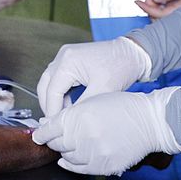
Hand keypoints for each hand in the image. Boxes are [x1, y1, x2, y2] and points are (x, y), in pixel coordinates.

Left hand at [31, 88, 180, 174]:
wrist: (150, 122)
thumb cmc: (123, 107)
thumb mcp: (92, 101)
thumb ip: (69, 114)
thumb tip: (47, 124)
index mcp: (80, 116)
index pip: (50, 129)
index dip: (42, 132)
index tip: (38, 134)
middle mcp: (85, 136)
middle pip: (56, 143)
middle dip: (53, 140)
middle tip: (55, 137)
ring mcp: (94, 153)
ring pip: (66, 156)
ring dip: (65, 150)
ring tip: (71, 143)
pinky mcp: (104, 166)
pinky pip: (79, 169)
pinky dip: (70, 164)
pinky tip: (67, 160)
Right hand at [36, 37, 151, 117]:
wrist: (134, 53)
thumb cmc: (121, 68)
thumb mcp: (102, 91)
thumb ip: (82, 107)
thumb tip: (68, 122)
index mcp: (68, 61)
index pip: (52, 91)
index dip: (52, 111)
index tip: (55, 126)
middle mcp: (63, 56)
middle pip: (45, 85)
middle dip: (48, 105)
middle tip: (54, 123)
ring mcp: (65, 55)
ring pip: (50, 81)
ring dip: (54, 98)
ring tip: (62, 116)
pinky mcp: (71, 58)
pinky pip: (58, 77)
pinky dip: (61, 91)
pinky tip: (69, 104)